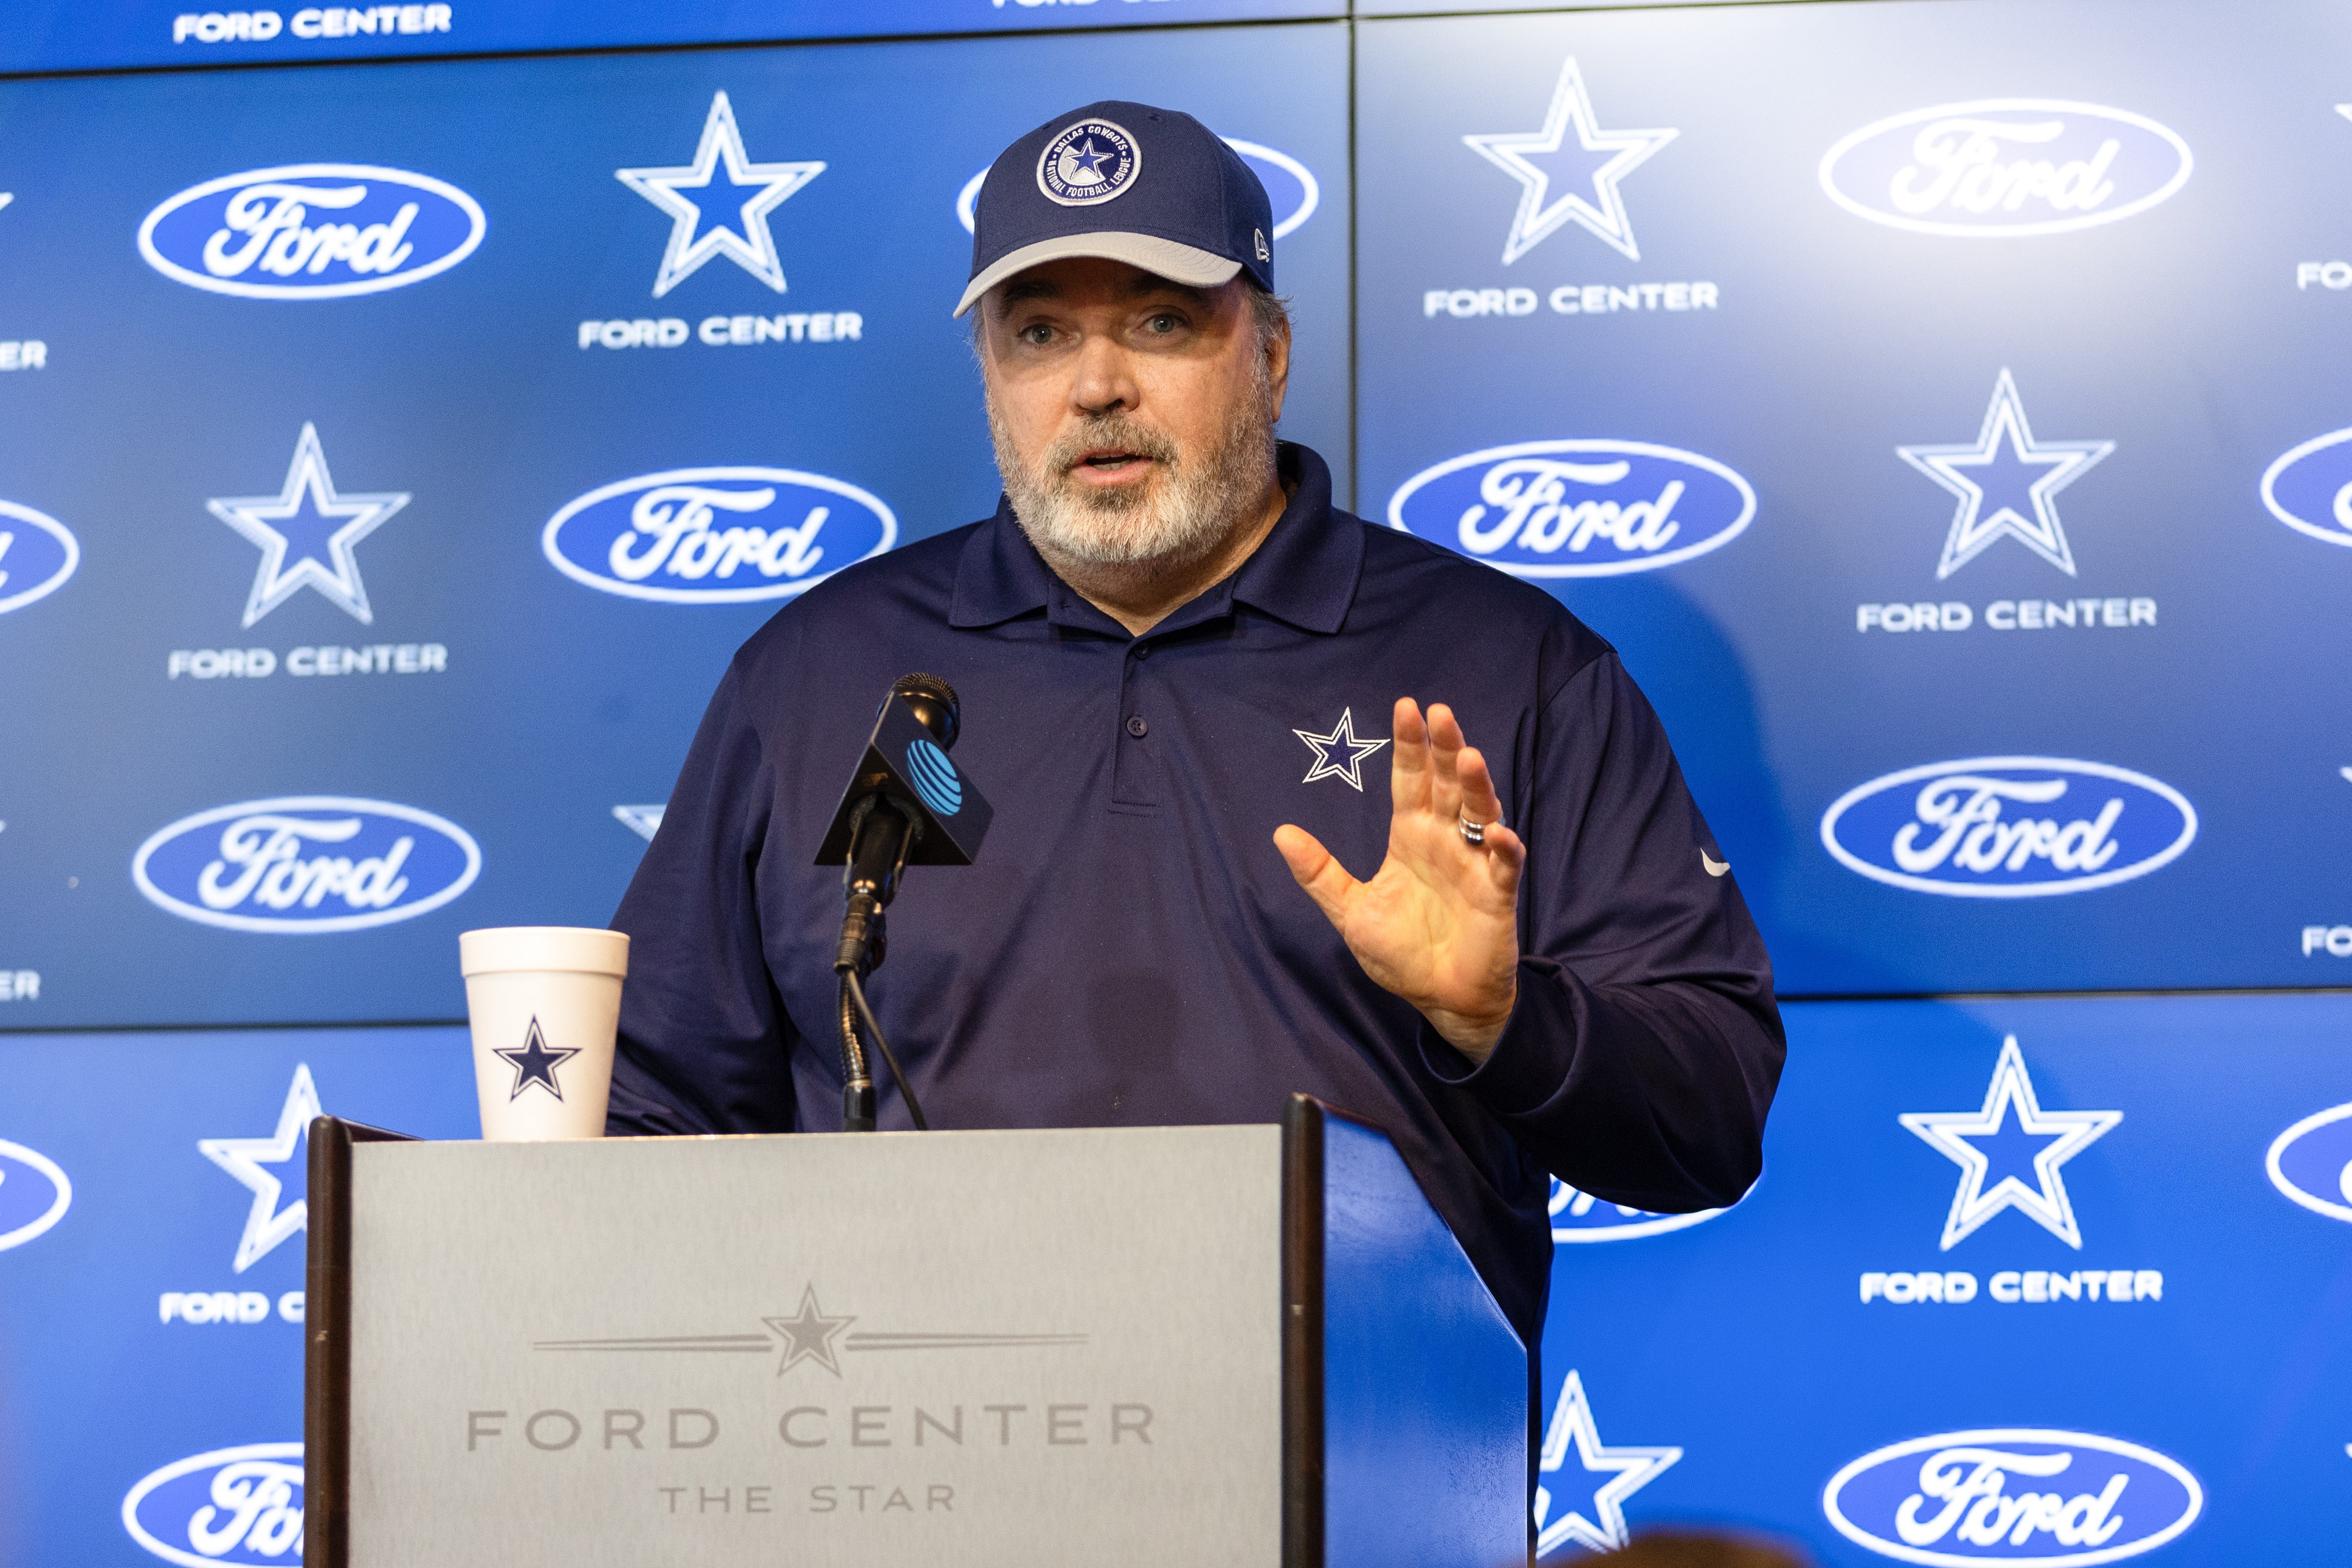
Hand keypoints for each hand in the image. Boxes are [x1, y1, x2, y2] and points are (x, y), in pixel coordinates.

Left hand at [1274, 697, 1523, 1061]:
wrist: (1440, 998)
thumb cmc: (1402, 953)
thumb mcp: (1351, 911)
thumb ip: (1320, 873)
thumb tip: (1281, 832)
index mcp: (1411, 838)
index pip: (1410, 782)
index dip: (1408, 747)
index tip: (1405, 707)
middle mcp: (1445, 842)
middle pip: (1447, 785)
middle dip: (1444, 748)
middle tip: (1439, 713)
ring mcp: (1475, 865)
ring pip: (1480, 813)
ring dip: (1476, 786)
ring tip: (1468, 756)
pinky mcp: (1497, 895)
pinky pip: (1505, 866)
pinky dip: (1504, 848)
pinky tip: (1496, 833)